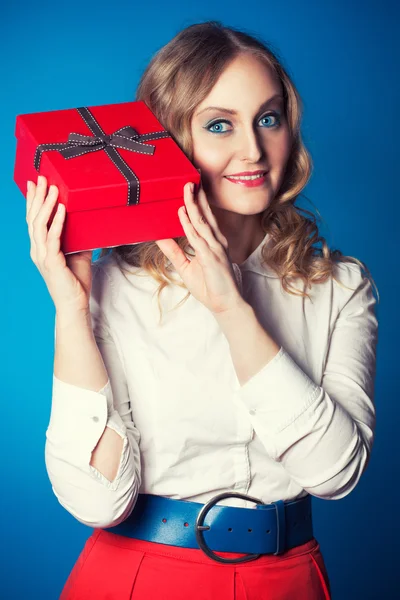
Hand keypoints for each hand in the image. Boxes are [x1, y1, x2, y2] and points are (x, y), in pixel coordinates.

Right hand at [26, 175, 92, 313]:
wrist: (74, 304)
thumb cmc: (75, 281)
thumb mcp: (78, 254)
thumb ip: (79, 238)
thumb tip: (87, 222)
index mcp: (40, 248)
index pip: (33, 220)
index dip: (33, 201)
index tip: (34, 184)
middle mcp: (37, 250)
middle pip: (33, 218)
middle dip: (37, 197)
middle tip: (41, 178)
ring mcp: (42, 256)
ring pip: (40, 225)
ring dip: (47, 205)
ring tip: (53, 189)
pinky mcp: (52, 263)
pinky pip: (53, 239)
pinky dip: (57, 223)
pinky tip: (62, 210)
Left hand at [155, 181, 242, 314]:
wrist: (226, 305)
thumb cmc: (210, 287)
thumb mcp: (186, 267)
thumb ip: (174, 251)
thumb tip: (160, 238)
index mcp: (213, 243)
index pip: (205, 218)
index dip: (198, 202)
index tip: (191, 188)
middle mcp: (216, 242)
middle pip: (205, 214)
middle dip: (197, 196)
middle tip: (189, 179)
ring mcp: (215, 249)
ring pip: (202, 222)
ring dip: (193, 205)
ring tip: (186, 189)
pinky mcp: (212, 258)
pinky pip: (198, 238)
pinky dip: (189, 225)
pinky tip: (182, 215)